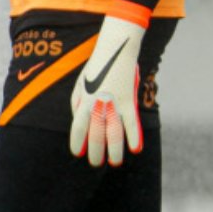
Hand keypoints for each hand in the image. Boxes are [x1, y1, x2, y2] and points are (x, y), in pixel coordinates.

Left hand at [69, 3, 147, 166]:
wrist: (115, 48)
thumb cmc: (96, 66)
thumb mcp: (80, 83)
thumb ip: (77, 103)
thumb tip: (78, 121)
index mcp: (83, 100)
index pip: (78, 128)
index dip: (77, 142)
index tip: (78, 153)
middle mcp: (98, 104)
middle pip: (96, 135)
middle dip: (96, 152)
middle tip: (97, 163)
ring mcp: (114, 103)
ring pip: (114, 133)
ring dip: (115, 150)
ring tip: (115, 162)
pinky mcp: (128, 99)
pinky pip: (132, 122)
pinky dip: (135, 136)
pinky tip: (135, 149)